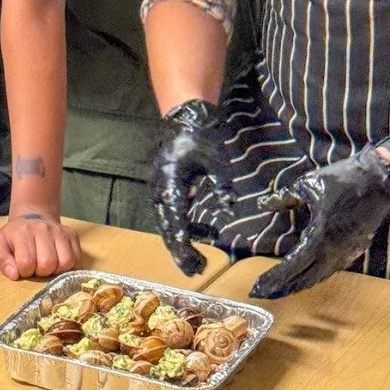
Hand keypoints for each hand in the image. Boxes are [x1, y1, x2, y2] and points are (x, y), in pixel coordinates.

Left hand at [0, 212, 80, 281]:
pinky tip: (58, 261)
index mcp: (23, 232)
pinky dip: (68, 266)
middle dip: (41, 272)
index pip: (26, 262)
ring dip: (56, 270)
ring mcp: (60, 231)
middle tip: (36, 266)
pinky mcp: (72, 235)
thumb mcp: (0, 245)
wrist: (33, 217)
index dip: (24, 271)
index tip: (23, 267)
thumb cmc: (16, 237)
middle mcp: (43, 229)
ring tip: (48, 265)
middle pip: (48, 263)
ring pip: (65, 262)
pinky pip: (76, 259)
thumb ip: (2, 260)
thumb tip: (14, 275)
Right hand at [149, 99, 233, 276]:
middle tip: (196, 271)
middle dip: (180, 252)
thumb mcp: (214, 160)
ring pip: (166, 223)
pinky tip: (202, 236)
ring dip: (181, 242)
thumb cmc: (199, 137)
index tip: (194, 263)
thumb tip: (229, 205)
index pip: (175, 222)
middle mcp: (160, 189)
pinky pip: (171, 214)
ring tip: (198, 261)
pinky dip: (183, 228)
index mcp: (170, 183)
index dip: (184, 245)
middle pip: (166, 228)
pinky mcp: (165, 188)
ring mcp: (160, 189)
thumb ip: (221, 185)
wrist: (184, 119)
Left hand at [250, 148, 389, 299]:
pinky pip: (330, 270)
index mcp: (320, 235)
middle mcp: (333, 250)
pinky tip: (303, 279)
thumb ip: (285, 198)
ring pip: (319, 277)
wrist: (378, 181)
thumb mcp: (307, 185)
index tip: (257, 286)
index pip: (293, 264)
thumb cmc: (341, 179)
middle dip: (282, 286)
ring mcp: (346, 253)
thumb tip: (263, 205)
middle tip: (261, 294)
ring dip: (298, 285)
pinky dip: (314, 278)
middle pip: (305, 277)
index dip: (275, 277)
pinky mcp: (353, 251)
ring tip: (278, 290)